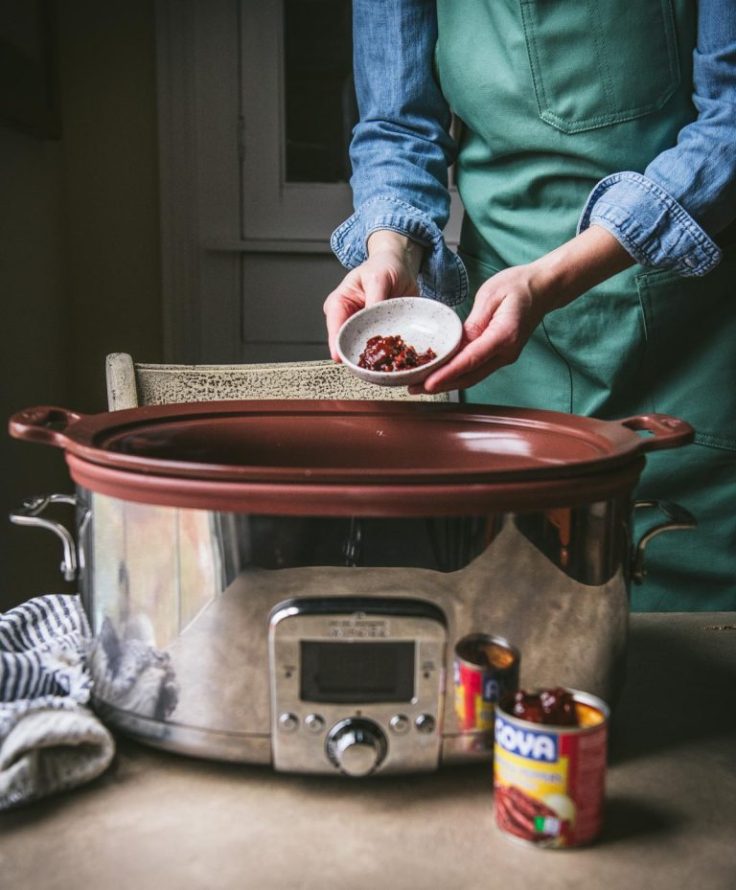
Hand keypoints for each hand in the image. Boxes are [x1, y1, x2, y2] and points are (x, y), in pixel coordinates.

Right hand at [324, 231, 423, 360]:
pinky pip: (381, 348)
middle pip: (348, 342)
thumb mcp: (378, 278)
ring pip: (364, 348)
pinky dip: (387, 352)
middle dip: (358, 352)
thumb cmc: (383, 267)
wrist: (400, 267)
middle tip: (369, 362)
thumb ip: (374, 298)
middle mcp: (348, 319)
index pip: (335, 327)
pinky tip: (394, 355)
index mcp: (339, 304)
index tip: (340, 357)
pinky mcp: (379, 334)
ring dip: (374, 355)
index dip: (336, 344)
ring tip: (384, 359)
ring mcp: (364, 329)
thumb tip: (372, 317)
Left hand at [410, 225, 633, 393]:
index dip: (447, 374)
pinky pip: (475, 368)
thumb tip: (457, 343)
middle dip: (440, 384)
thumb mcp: (491, 295)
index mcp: (503, 336)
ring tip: (419, 385)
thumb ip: (473, 322)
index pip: (470, 360)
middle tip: (412, 388)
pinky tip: (438, 374)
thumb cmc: (518, 286)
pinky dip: (456, 374)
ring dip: (446, 382)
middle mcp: (505, 353)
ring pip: (471, 376)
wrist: (542, 289)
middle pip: (468, 376)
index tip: (428, 383)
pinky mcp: (499, 355)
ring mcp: (504, 357)